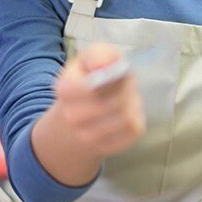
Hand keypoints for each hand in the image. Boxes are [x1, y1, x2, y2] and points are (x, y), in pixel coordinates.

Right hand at [53, 42, 145, 158]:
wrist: (79, 118)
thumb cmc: (90, 80)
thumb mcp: (91, 58)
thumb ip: (99, 54)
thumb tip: (104, 65)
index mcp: (64, 90)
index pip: (90, 86)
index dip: (110, 76)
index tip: (114, 70)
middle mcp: (72, 118)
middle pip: (114, 102)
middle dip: (126, 88)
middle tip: (126, 82)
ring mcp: (89, 137)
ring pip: (125, 116)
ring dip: (132, 102)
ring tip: (126, 96)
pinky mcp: (109, 147)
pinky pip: (133, 130)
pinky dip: (137, 116)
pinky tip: (128, 111)